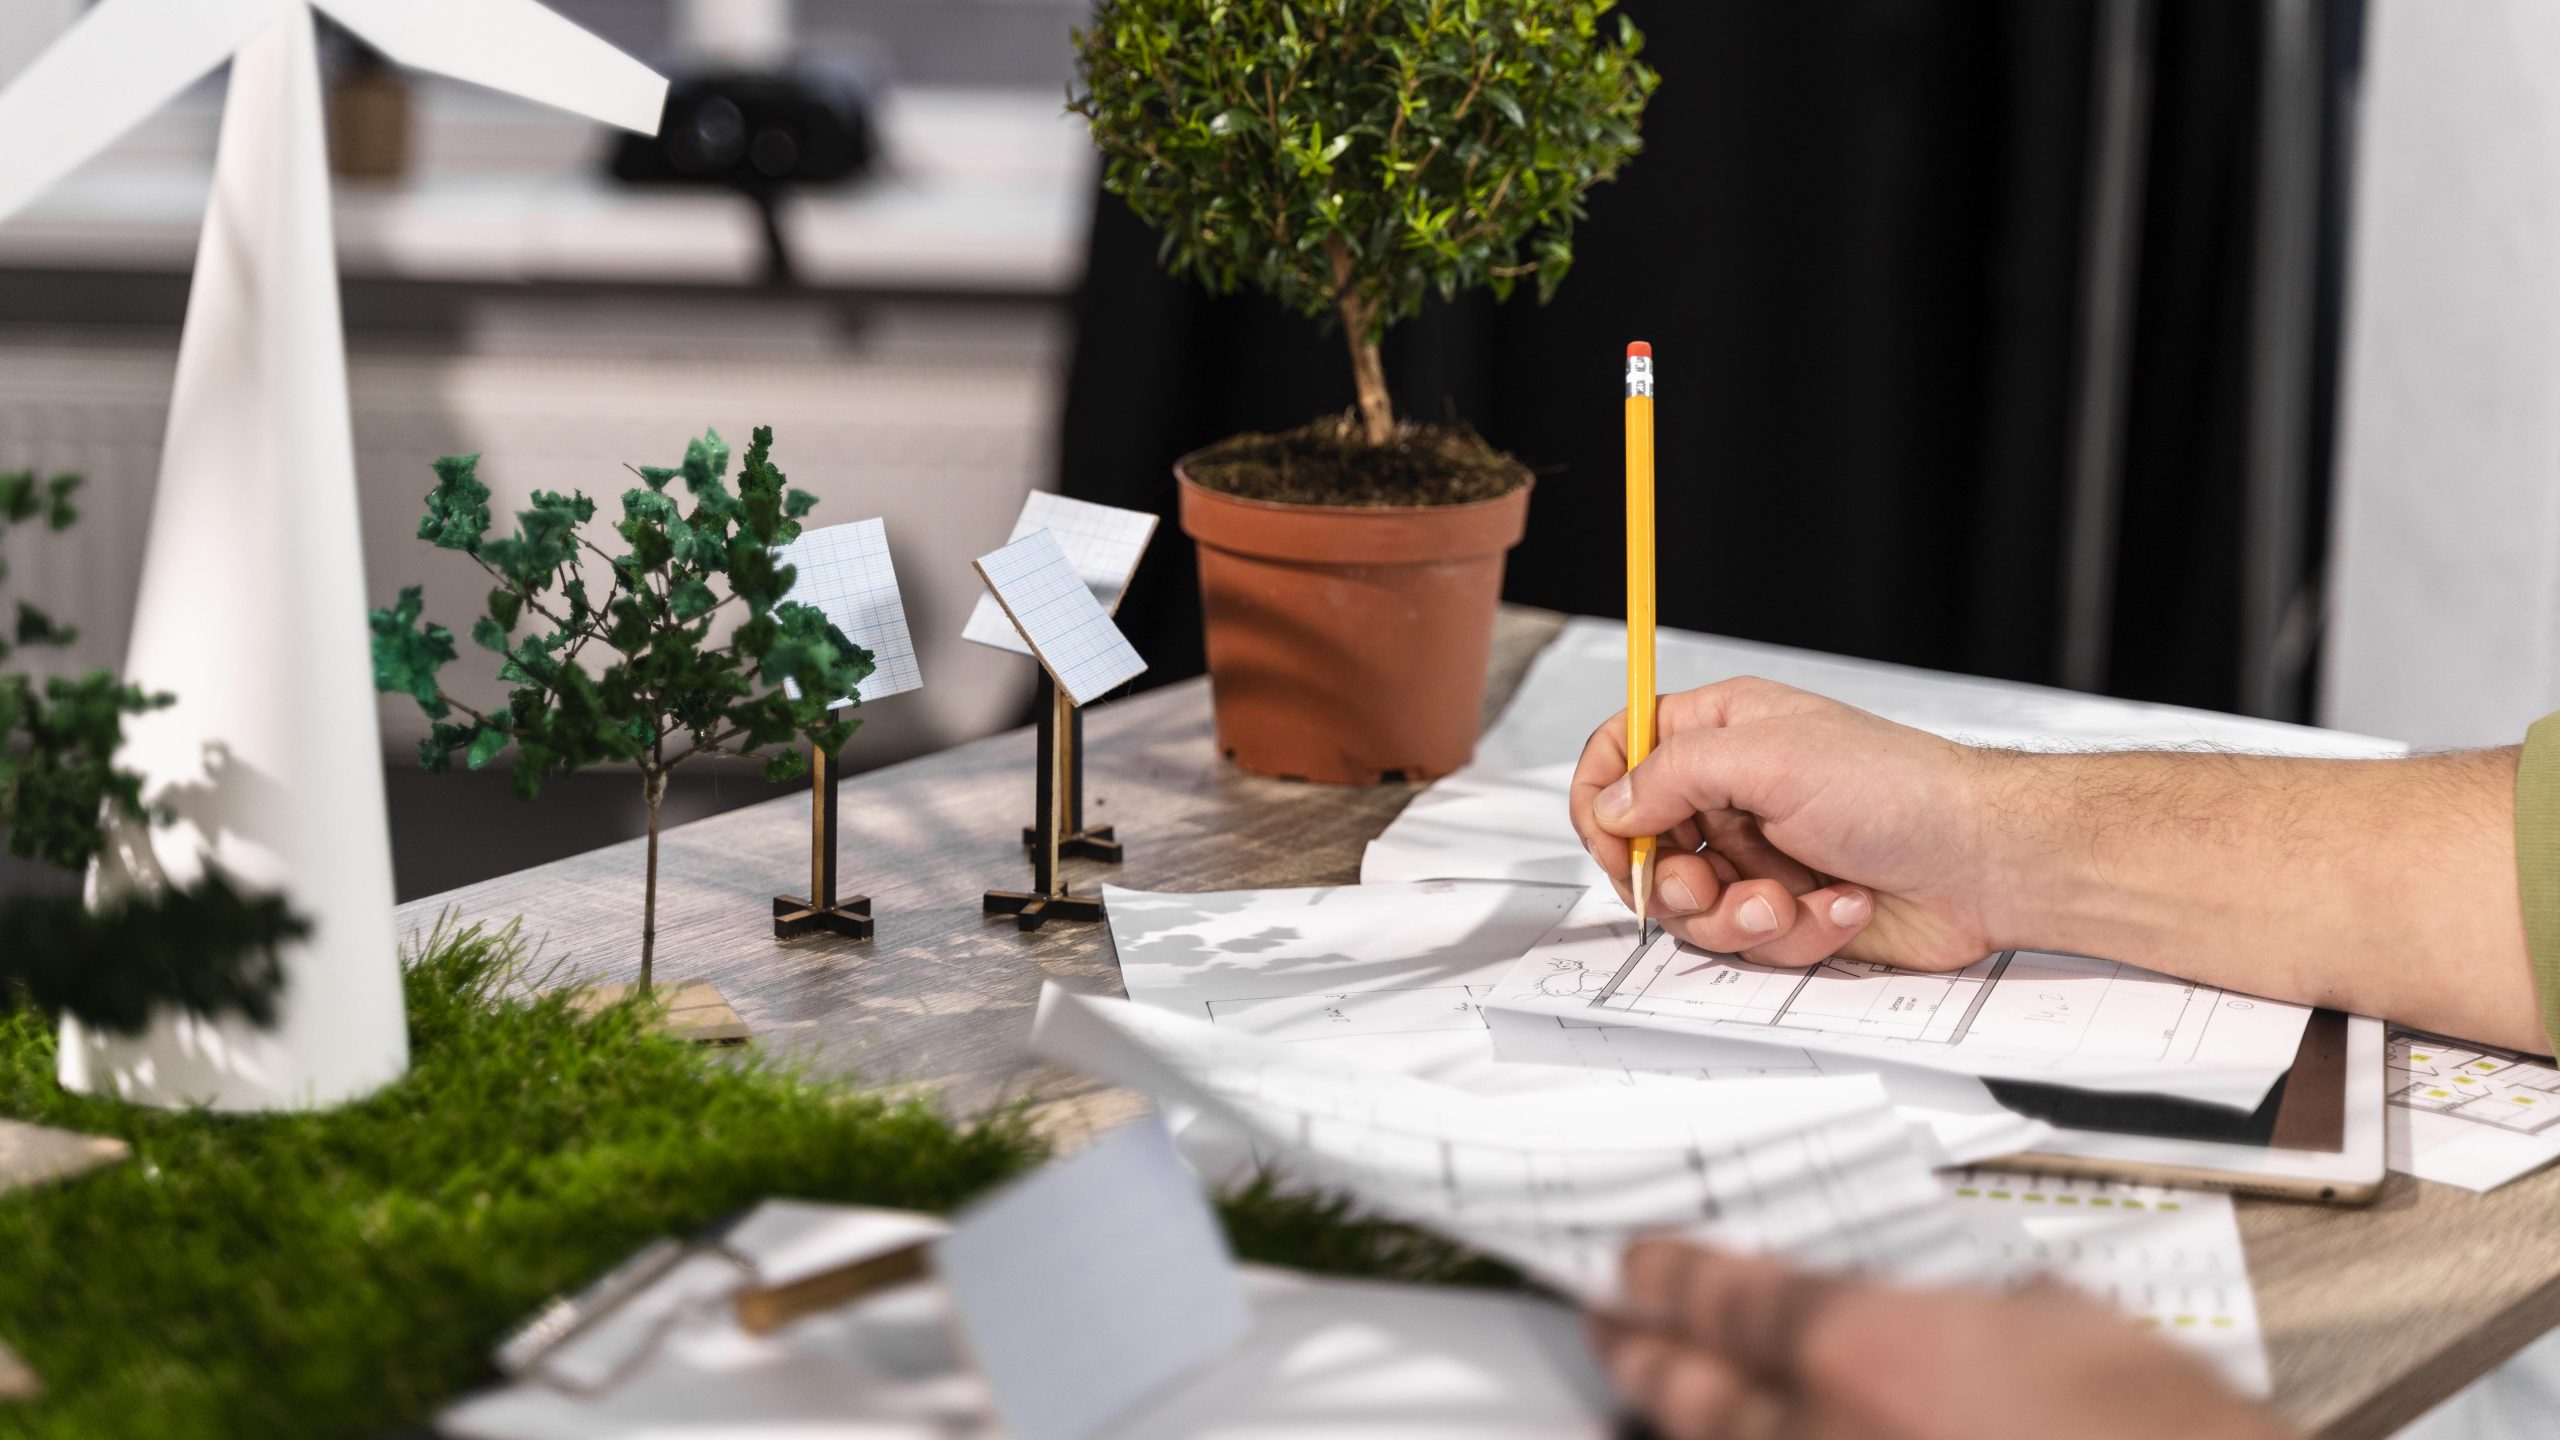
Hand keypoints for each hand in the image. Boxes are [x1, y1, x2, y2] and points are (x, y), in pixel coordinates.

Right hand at [1568, 678, 2016, 969]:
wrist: (1984, 862)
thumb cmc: (1900, 789)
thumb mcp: (1771, 758)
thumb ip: (1673, 773)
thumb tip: (1611, 802)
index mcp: (1723, 733)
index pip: (1622, 751)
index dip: (1603, 797)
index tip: (1612, 838)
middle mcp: (1733, 794)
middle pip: (1643, 847)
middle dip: (1672, 879)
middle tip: (1705, 883)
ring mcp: (1758, 856)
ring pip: (1692, 908)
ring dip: (1737, 915)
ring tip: (1786, 900)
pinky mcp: (1787, 911)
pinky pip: (1747, 941)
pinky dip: (1793, 932)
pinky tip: (1838, 905)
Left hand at [1588, 1239, 2290, 1439]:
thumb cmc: (2162, 1435)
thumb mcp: (2062, 1323)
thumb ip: (1959, 1305)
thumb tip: (1914, 1304)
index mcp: (1873, 1349)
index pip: (1727, 1294)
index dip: (1669, 1275)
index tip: (1639, 1265)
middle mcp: (1824, 1433)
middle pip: (1687, 1387)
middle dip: (1643, 1351)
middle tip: (1614, 1325)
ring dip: (1670, 1419)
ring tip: (1645, 1393)